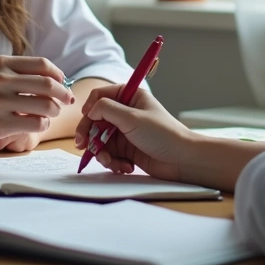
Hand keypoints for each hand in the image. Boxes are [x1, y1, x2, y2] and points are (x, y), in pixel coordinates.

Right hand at [0, 55, 74, 148]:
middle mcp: (1, 80)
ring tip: (50, 114)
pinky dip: (42, 125)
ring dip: (54, 111)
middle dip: (63, 94)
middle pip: (48, 84)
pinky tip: (37, 124)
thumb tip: (56, 79)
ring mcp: (0, 102)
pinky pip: (35, 123)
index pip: (43, 65)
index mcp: (2, 64)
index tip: (63, 84)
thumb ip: (19, 74)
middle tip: (66, 101)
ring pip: (46, 105)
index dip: (59, 75)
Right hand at [74, 84, 192, 182]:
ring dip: (103, 153)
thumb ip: (106, 110)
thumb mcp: (132, 118)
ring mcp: (126, 132)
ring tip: (111, 162)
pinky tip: (125, 167)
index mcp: (130, 97)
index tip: (85, 120)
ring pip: (101, 140)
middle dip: (90, 135)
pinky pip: (110, 154)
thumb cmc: (162, 134)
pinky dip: (114, 162)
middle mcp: (127, 113)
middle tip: (82, 146)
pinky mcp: (128, 150)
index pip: (100, 97)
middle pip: (96, 121)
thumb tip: (89, 110)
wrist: (182, 160)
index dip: (90, 108)